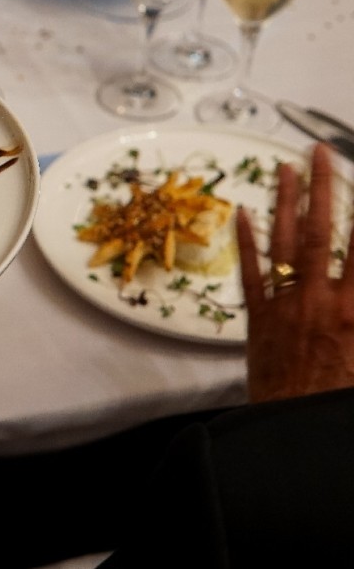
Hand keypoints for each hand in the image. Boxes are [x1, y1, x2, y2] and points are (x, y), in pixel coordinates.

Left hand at [237, 144, 353, 402]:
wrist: (296, 430)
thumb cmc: (338, 397)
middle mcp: (321, 300)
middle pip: (324, 232)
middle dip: (323, 188)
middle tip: (317, 150)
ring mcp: (286, 306)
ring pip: (285, 244)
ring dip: (285, 202)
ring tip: (285, 166)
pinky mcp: (259, 319)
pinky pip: (250, 272)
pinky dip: (246, 240)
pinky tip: (241, 210)